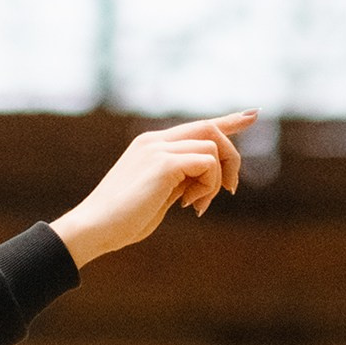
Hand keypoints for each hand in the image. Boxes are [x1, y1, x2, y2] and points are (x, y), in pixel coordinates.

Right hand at [51, 113, 255, 268]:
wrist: (94, 228)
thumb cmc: (121, 222)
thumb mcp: (157, 197)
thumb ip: (180, 181)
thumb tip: (206, 180)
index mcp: (152, 145)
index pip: (198, 126)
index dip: (228, 121)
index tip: (251, 116)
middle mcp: (155, 140)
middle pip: (211, 129)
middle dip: (231, 158)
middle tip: (230, 190)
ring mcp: (158, 148)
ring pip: (213, 147)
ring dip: (216, 180)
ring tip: (196, 205)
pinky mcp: (163, 163)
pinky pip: (208, 163)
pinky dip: (208, 185)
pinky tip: (190, 205)